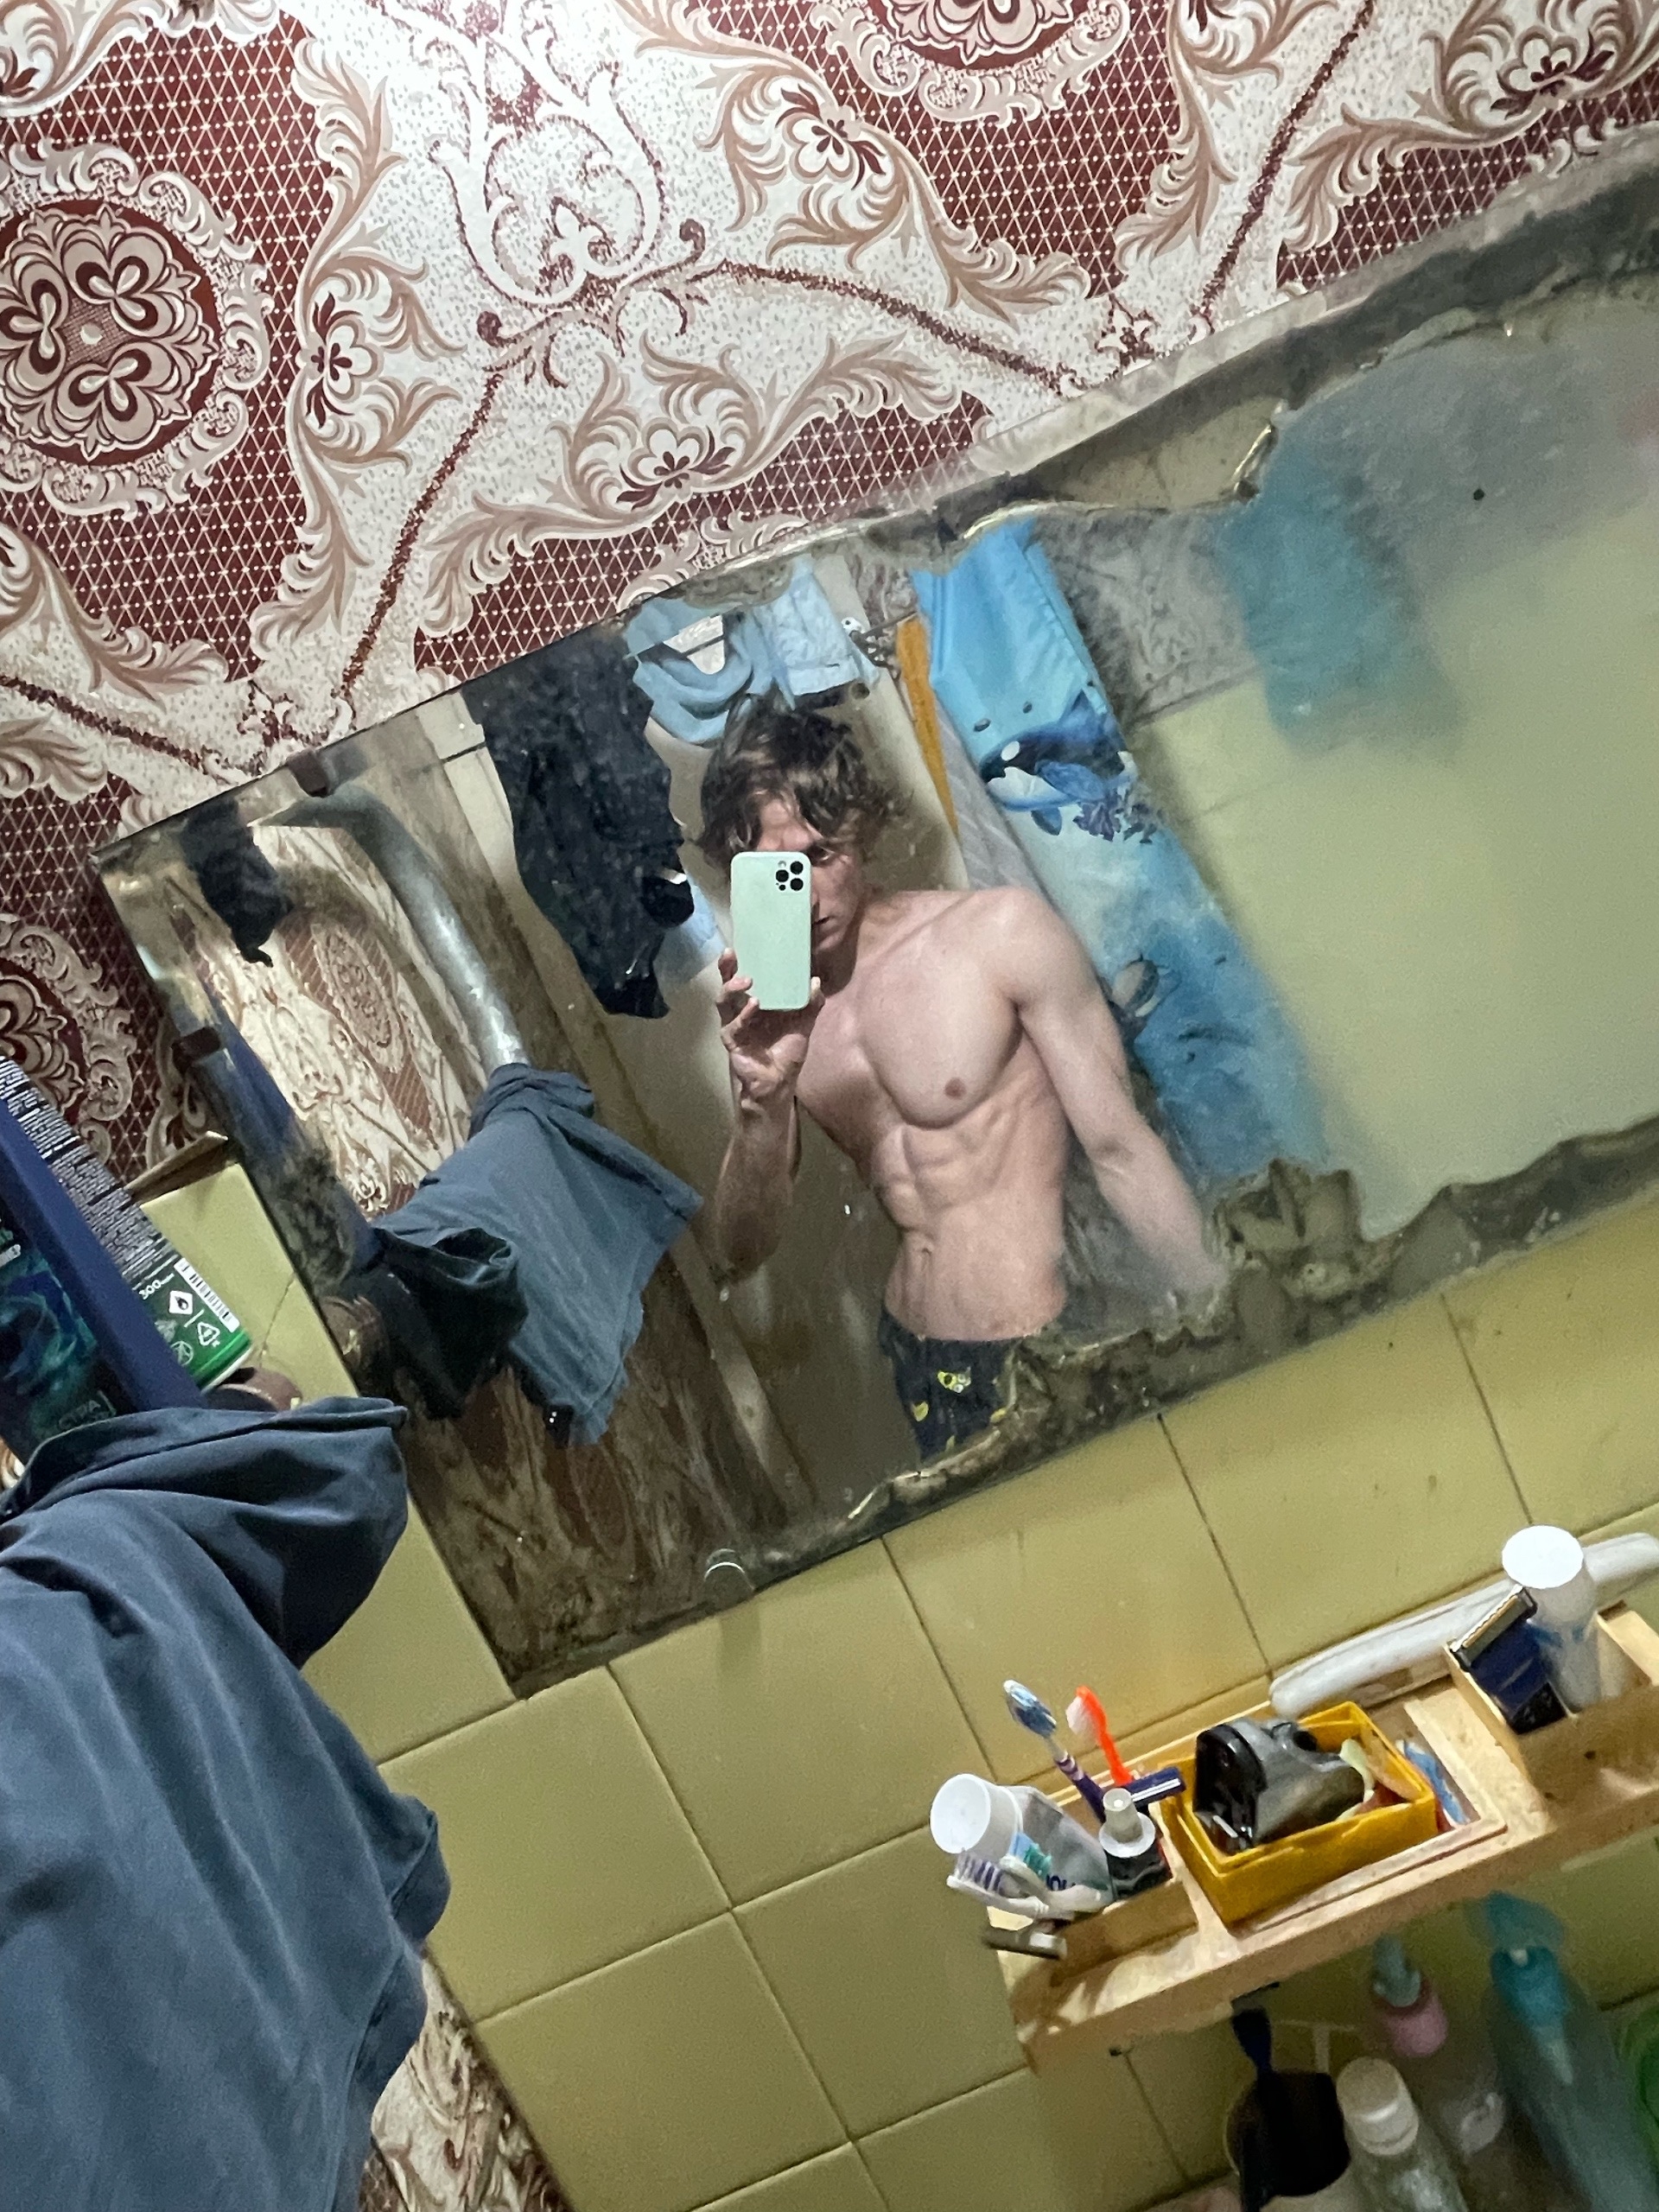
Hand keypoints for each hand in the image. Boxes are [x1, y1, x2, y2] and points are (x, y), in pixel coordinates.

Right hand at [716, 949, 822, 1112]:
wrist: (779, 1083)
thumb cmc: (786, 1053)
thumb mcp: (803, 1025)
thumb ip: (811, 1004)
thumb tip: (815, 981)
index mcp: (755, 1005)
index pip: (743, 979)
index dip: (737, 964)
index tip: (738, 946)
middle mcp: (741, 1012)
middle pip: (727, 985)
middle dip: (726, 969)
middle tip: (731, 955)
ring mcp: (735, 1026)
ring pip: (723, 1002)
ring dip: (732, 988)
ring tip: (747, 980)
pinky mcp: (732, 1042)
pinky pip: (733, 1026)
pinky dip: (743, 1014)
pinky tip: (754, 1005)